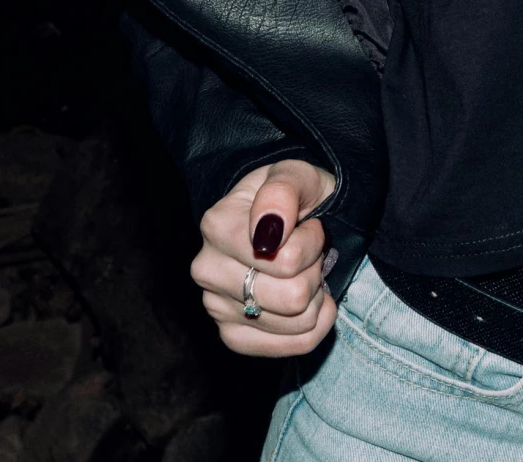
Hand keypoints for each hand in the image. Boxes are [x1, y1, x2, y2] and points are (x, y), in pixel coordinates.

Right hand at [191, 159, 338, 355]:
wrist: (288, 219)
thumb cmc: (294, 196)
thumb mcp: (297, 175)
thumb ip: (282, 192)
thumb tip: (267, 231)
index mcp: (217, 225)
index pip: (287, 260)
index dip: (313, 243)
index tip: (307, 226)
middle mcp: (207, 270)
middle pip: (293, 297)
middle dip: (315, 272)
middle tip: (309, 253)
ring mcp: (215, 307)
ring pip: (297, 323)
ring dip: (315, 296)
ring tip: (302, 272)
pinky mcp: (232, 336)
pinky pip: (291, 347)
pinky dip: (314, 327)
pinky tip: (309, 303)